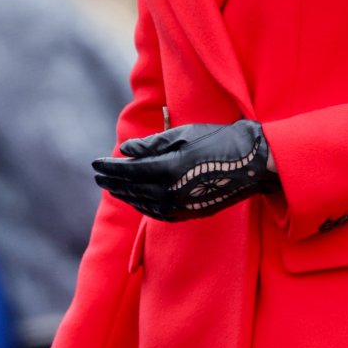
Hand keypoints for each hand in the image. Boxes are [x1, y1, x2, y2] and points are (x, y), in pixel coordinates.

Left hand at [93, 120, 277, 220]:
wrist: (251, 163)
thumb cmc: (218, 141)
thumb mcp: (183, 134)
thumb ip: (151, 144)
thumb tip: (126, 150)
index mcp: (167, 170)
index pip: (128, 171)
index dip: (110, 168)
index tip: (95, 163)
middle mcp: (169, 193)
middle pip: (131, 189)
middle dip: (112, 182)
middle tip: (98, 176)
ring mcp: (179, 207)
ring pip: (142, 203)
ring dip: (125, 194)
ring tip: (113, 186)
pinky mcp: (188, 213)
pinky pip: (157, 213)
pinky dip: (143, 205)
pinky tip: (137, 198)